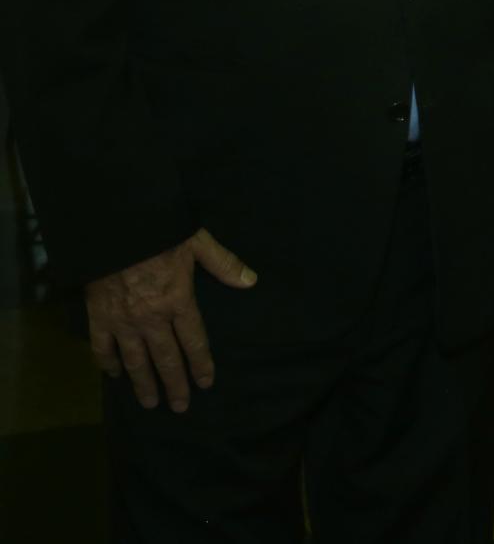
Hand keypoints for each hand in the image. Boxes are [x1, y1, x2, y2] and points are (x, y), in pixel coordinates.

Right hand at [83, 229, 255, 412]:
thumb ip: (223, 264)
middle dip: (174, 385)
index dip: (201, 364)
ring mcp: (123, 321)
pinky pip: (101, 347)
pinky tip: (114, 375)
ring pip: (135, 360)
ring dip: (143, 383)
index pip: (194, 341)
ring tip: (150, 403)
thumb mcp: (197, 242)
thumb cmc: (158, 233)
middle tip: (180, 407)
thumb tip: (250, 281)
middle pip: (166, 359)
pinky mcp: (98, 317)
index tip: (206, 383)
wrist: (113, 229)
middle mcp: (151, 318)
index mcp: (178, 301)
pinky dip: (107, 363)